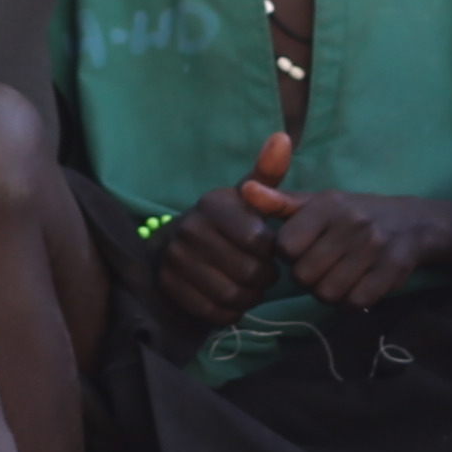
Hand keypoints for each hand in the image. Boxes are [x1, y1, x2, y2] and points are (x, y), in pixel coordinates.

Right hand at [153, 132, 295, 322]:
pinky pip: (214, 313)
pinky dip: (229, 312)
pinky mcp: (168, 286)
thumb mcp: (247, 197)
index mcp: (213, 204)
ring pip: (234, 296)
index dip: (272, 252)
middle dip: (263, 278)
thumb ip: (268, 174)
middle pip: (250, 272)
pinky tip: (229, 298)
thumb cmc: (226, 222)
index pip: (260, 241)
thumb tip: (282, 138)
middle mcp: (190, 228)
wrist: (178, 245)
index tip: (266, 249)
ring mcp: (175, 259)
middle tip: (260, 273)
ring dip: (249, 297)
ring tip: (246, 285)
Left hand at [263, 183, 451, 309]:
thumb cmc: (352, 215)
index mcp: (327, 204)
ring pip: (327, 293)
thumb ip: (278, 202)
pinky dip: (351, 303)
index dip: (291, 256)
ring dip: (329, 293)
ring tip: (338, 278)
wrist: (412, 223)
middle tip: (323, 268)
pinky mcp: (391, 270)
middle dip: (309, 278)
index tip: (305, 250)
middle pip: (304, 276)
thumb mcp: (316, 203)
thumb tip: (244, 191)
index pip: (285, 248)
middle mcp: (351, 222)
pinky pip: (354, 303)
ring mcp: (374, 247)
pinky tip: (356, 287)